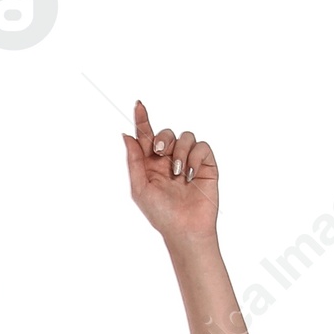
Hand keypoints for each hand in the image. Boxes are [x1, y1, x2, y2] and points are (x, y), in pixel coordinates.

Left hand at [121, 99, 218, 241]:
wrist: (185, 229)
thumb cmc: (161, 214)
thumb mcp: (140, 189)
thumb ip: (134, 161)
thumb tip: (126, 136)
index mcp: (151, 165)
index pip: (147, 137)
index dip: (143, 120)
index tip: (138, 105)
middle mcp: (169, 160)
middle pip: (166, 133)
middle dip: (163, 138)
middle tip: (160, 152)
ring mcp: (188, 161)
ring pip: (185, 137)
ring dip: (180, 153)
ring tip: (178, 174)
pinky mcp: (206, 164)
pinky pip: (202, 146)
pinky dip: (195, 158)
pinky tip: (191, 176)